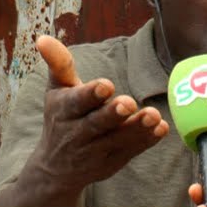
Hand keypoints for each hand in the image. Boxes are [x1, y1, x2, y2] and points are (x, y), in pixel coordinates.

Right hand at [28, 35, 168, 195]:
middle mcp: (77, 133)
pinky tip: (162, 128)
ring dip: (137, 128)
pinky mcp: (113, 161)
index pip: (76, 102)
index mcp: (64, 110)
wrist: (56, 168)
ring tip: (154, 115)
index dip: (90, 94)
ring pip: (117, 139)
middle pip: (97, 124)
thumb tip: (43, 37)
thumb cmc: (61, 118)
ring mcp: (96, 150)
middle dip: (112, 114)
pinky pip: (131, 151)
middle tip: (128, 102)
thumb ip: (59, 65)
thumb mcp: (56, 91)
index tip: (106, 85)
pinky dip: (147, 141)